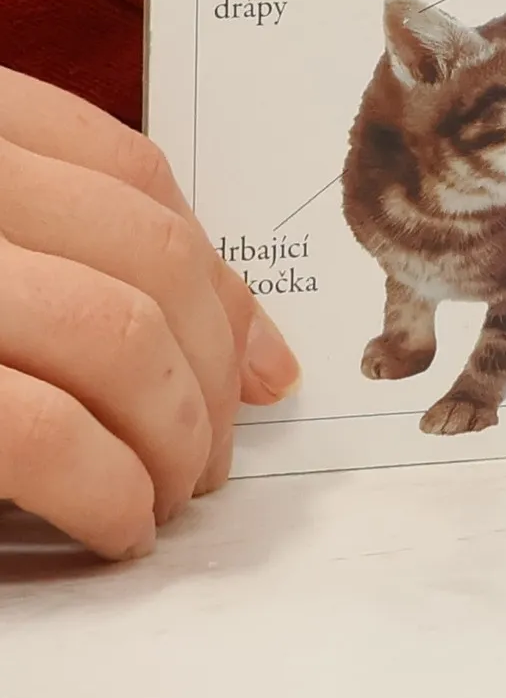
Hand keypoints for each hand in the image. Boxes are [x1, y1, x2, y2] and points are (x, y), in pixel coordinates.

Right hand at [0, 68, 300, 558]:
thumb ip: (91, 263)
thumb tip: (266, 366)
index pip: (132, 171)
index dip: (220, 275)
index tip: (269, 371)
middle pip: (149, 252)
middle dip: (210, 369)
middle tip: (216, 460)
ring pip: (119, 334)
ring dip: (174, 435)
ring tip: (167, 498)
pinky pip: (44, 433)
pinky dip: (104, 490)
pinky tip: (114, 526)